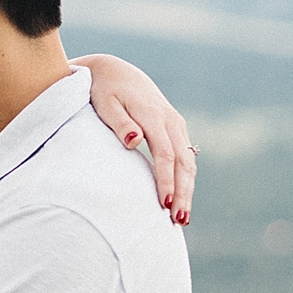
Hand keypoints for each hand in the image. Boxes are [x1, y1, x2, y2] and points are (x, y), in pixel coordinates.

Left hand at [78, 54, 196, 224]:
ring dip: (187, 190)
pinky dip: (185, 180)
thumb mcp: (105, 104)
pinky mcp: (175, 128)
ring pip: (188, 161)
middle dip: (183, 193)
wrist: (114, 71)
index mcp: (154, 115)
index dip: (166, 180)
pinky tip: (181, 199)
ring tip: (182, 219)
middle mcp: (170, 120)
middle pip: (183, 162)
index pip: (165, 154)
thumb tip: (135, 141)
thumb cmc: (104, 90)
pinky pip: (185, 157)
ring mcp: (175, 124)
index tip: (164, 204)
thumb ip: (120, 123)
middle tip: (179, 221)